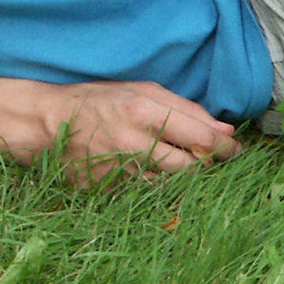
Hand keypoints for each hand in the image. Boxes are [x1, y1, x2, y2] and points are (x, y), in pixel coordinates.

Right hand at [40, 81, 239, 179]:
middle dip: (204, 164)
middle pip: (190, 167)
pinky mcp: (111, 189)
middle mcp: (135, 143)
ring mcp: (122, 170)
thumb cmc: (99, 101)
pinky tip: (146, 171)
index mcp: (145, 112)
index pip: (200, 137)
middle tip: (208, 158)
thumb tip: (224, 129)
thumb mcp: (142, 90)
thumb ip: (186, 108)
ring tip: (170, 160)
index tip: (234, 151)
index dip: (224, 148)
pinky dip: (154, 184)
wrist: (49, 123)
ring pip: (170, 183)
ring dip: (179, 176)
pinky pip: (146, 192)